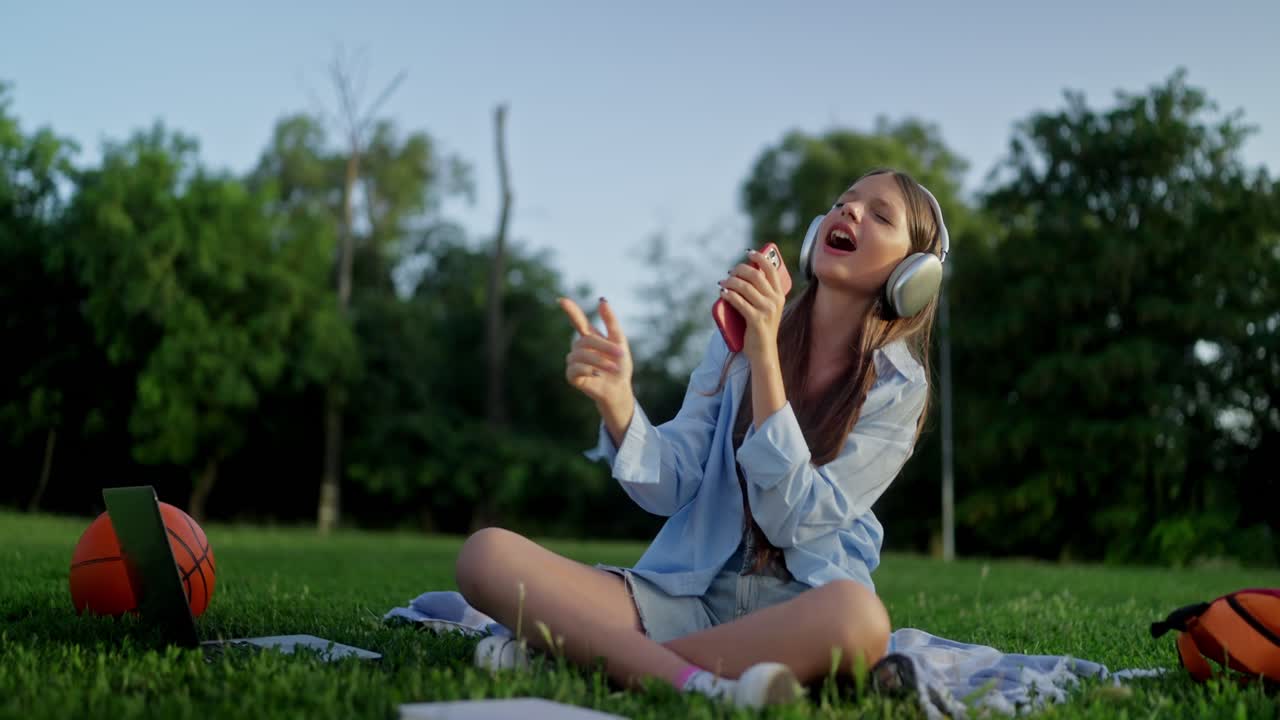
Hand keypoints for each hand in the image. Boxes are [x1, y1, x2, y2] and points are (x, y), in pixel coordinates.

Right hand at [557, 296, 634, 418]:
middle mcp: (579, 348)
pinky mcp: (572, 376)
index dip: (570, 310)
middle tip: (621, 355)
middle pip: (586, 340)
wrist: (620, 388)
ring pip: (581, 355)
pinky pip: (575, 369)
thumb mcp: (619, 341)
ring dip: (600, 361)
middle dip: (604, 347)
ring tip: (613, 368)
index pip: (578, 321)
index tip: (561, 300)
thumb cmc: (619, 366)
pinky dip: (589, 370)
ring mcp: (574, 362)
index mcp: (590, 338)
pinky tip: (598, 375)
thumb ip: (611, 321)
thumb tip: (602, 300)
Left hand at [718, 249, 786, 364]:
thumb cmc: (761, 328)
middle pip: (755, 276)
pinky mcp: (756, 320)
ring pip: (744, 287)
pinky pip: (738, 302)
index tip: (748, 253)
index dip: (760, 258)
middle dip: (739, 269)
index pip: (772, 269)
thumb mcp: (768, 308)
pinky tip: (722, 293)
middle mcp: (775, 301)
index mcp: (780, 295)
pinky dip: (728, 295)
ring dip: (730, 282)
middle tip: (730, 272)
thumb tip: (743, 275)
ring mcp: (766, 310)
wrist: (764, 352)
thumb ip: (762, 294)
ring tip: (722, 283)